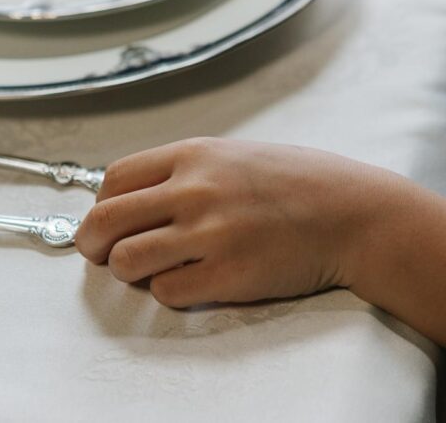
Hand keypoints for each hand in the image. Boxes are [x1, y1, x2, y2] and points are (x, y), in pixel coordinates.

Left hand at [74, 138, 405, 307]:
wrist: (352, 213)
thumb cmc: (293, 183)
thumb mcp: (231, 155)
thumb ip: (181, 171)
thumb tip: (129, 199)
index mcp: (192, 155)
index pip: (114, 179)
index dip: (101, 204)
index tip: (107, 220)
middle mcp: (194, 191)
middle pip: (106, 221)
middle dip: (92, 243)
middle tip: (100, 254)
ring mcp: (210, 234)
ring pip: (127, 261)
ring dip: (128, 270)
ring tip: (148, 270)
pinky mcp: (227, 275)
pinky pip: (166, 291)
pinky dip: (169, 291)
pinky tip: (190, 280)